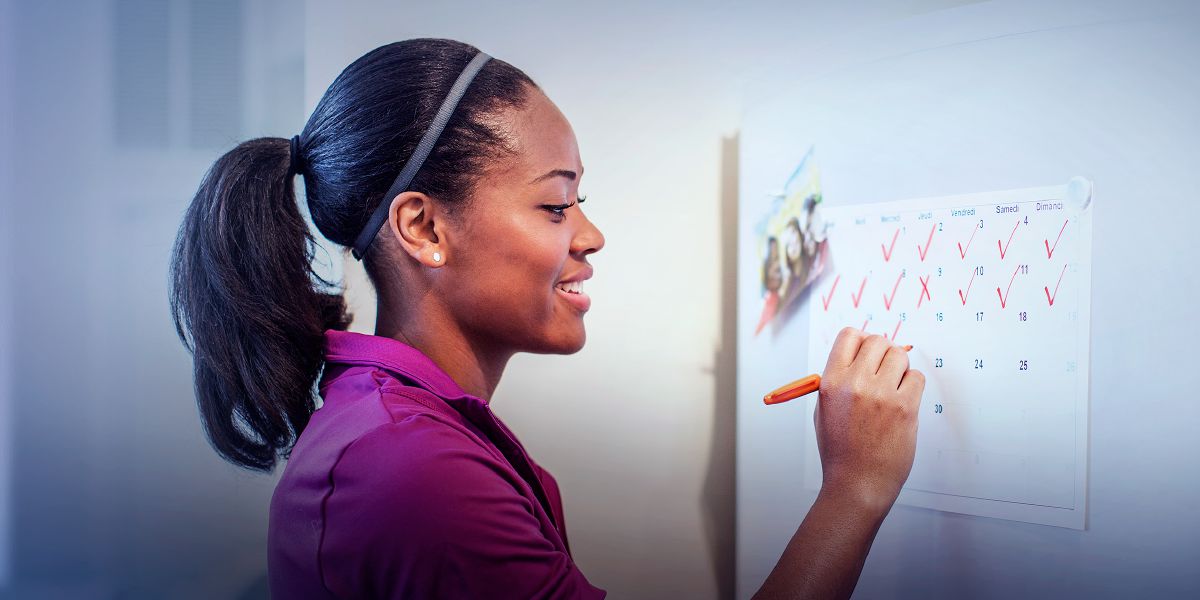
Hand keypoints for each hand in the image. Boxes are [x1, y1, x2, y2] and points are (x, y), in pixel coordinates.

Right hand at [814, 327, 924, 514]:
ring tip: (893, 389)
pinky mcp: (904, 408)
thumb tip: (861, 354)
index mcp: (831, 381)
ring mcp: (881, 395)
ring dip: (899, 368)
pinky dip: (912, 386)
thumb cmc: (841, 450)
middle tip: (884, 371)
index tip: (868, 350)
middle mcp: (854, 383)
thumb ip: (839, 379)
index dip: (861, 339)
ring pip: (900, 355)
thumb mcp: (824, 409)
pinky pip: (916, 377)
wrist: (857, 483)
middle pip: (877, 340)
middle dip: (883, 352)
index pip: (849, 335)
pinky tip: (903, 403)